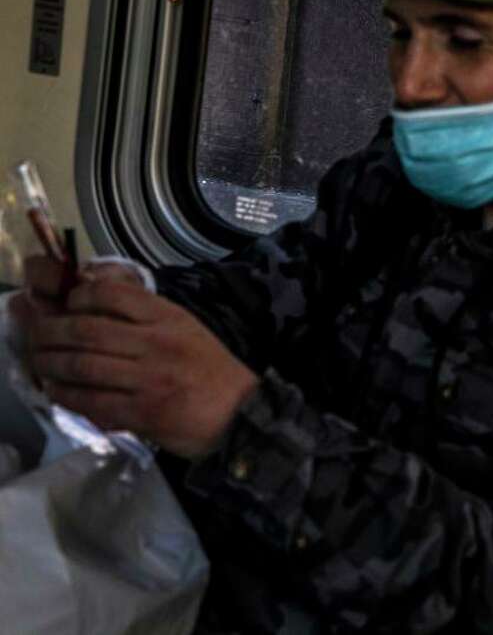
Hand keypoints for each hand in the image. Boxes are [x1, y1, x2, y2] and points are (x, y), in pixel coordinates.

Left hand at [12, 278, 258, 458]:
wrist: (239, 412)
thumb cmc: (210, 368)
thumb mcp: (185, 329)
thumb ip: (147, 317)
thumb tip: (95, 307)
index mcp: (168, 318)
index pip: (112, 294)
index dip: (79, 297)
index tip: (67, 305)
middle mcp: (155, 344)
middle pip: (86, 330)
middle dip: (51, 332)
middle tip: (38, 336)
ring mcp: (147, 379)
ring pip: (82, 366)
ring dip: (51, 364)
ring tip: (41, 363)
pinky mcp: (141, 412)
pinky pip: (91, 401)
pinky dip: (66, 395)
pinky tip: (58, 391)